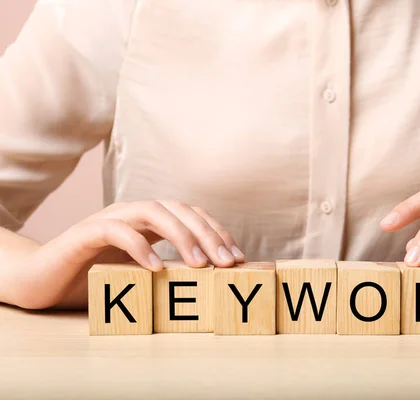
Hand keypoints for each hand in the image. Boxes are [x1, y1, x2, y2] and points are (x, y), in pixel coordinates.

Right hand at [10, 200, 244, 308]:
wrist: (40, 280)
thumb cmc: (93, 279)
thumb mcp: (139, 275)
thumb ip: (168, 270)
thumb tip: (212, 281)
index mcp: (148, 221)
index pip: (191, 215)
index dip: (217, 231)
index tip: (238, 257)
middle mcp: (132, 213)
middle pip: (179, 209)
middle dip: (208, 234)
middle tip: (228, 263)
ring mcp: (109, 219)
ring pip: (153, 212)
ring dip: (182, 236)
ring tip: (201, 264)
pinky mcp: (85, 233)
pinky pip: (116, 231)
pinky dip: (139, 246)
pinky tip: (156, 268)